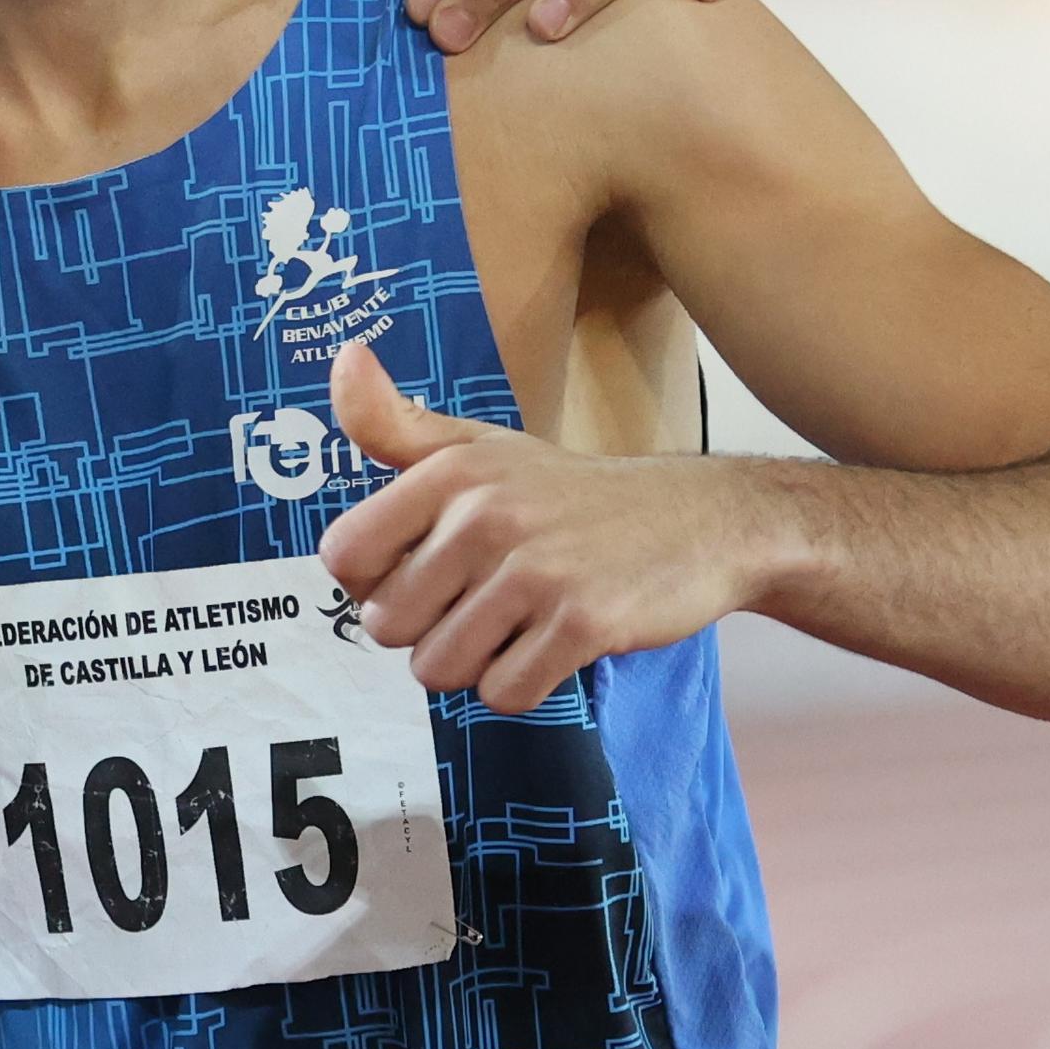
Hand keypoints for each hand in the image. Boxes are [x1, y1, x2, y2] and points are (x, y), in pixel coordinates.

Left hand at [314, 343, 755, 712]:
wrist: (705, 520)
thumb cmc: (572, 494)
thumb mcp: (482, 449)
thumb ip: (397, 424)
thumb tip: (344, 355)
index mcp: (451, 472)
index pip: (345, 555)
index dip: (373, 580)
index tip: (418, 572)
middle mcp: (487, 516)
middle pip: (388, 626)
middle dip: (426, 630)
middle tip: (480, 602)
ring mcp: (536, 572)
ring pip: (439, 668)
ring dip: (473, 663)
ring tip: (516, 624)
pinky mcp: (583, 623)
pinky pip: (504, 693)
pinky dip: (522, 686)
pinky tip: (551, 646)